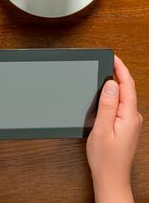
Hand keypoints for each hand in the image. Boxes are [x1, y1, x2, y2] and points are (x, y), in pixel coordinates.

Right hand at [86, 56, 142, 202]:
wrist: (111, 178)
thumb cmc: (105, 158)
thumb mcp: (102, 129)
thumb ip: (108, 105)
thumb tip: (111, 84)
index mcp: (129, 116)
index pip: (127, 85)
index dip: (120, 69)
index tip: (113, 58)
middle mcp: (133, 117)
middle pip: (127, 88)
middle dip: (118, 73)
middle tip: (107, 62)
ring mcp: (131, 122)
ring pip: (125, 96)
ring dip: (117, 83)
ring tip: (106, 73)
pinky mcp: (126, 125)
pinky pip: (122, 104)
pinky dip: (115, 94)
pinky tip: (108, 94)